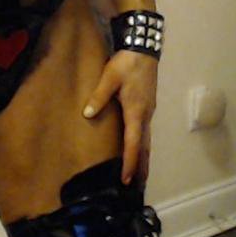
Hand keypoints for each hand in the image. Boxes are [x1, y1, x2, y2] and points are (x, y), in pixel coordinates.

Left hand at [83, 50, 157, 186]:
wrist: (143, 50)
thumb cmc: (126, 64)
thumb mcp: (109, 78)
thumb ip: (98, 96)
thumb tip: (87, 114)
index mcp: (136, 112)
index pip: (133, 143)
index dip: (129, 163)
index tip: (125, 179)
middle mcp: (145, 115)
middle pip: (144, 147)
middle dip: (141, 167)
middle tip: (136, 186)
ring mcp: (148, 111)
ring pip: (147, 140)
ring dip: (143, 157)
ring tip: (139, 174)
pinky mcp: (147, 106)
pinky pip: (145, 132)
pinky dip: (142, 145)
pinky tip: (137, 148)